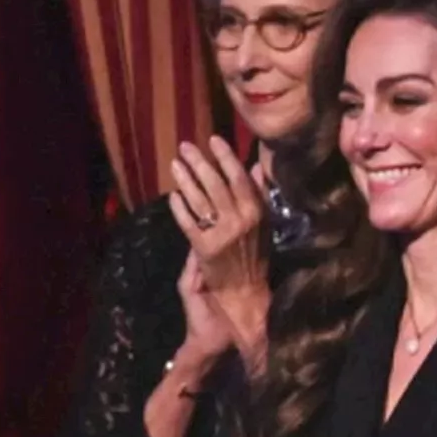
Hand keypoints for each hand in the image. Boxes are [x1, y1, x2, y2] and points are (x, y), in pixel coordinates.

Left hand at [168, 137, 270, 344]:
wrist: (244, 296)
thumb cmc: (254, 259)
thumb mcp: (262, 225)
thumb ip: (257, 195)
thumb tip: (254, 168)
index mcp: (257, 213)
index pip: (240, 178)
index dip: (226, 157)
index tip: (214, 140)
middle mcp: (240, 221)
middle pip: (216, 184)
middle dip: (200, 163)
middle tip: (186, 146)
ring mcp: (222, 235)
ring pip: (200, 200)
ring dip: (186, 180)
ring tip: (176, 164)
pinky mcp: (205, 250)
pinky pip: (188, 223)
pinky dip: (180, 208)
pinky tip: (173, 196)